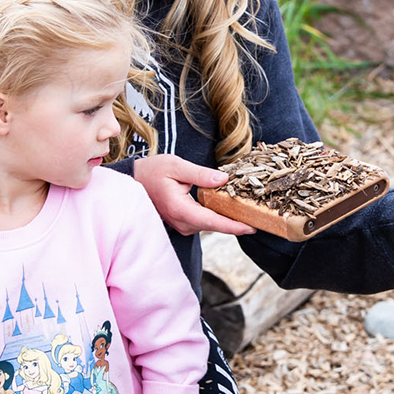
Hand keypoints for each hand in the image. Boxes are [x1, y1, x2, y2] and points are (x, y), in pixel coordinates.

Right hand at [133, 154, 254, 235]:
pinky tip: (231, 206)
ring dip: (229, 218)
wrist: (134, 181)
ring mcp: (182, 225)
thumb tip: (224, 180)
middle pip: (215, 225)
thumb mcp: (176, 166)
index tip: (252, 227)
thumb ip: (200, 174)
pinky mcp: (184, 223)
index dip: (234, 226)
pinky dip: (218, 215)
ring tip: (249, 209)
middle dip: (237, 221)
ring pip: (211, 224)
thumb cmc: (153, 171)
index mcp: (180, 209)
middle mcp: (182, 222)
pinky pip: (205, 221)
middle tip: (259, 214)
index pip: (212, 222)